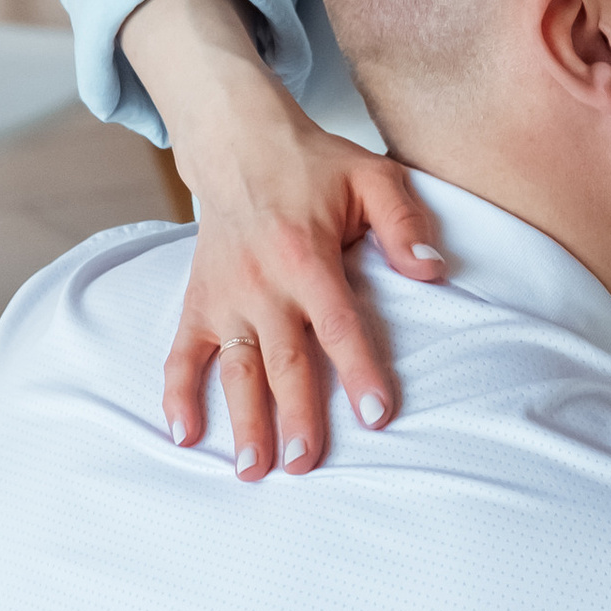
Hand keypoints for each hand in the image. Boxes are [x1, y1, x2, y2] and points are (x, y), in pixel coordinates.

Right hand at [160, 79, 442, 476]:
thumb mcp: (373, 176)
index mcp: (308, 257)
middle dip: (295, 416)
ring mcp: (225, 296)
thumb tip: (433, 272)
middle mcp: (263, 284)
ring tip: (253, 470)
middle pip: (284, 361)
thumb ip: (404, 224)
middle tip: (304, 464)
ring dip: (243, 420)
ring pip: (235, 369)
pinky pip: (181, 353)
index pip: (339, 325)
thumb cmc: (313, 163)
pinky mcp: (198, 300)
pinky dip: (177, 394)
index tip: (376, 415)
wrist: (238, 140)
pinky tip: (183, 434)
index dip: (359, 371)